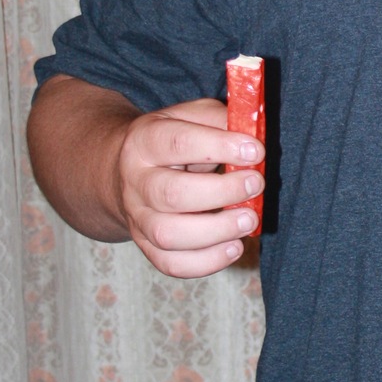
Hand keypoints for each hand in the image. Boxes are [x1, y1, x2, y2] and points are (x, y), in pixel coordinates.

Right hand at [114, 97, 265, 277]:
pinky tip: (234, 246)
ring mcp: (138, 218)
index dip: (219, 147)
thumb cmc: (173, 141)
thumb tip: (250, 140)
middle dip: (221, 192)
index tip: (255, 151)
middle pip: (171, 194)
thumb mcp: (191, 117)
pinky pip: (173, 264)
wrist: (126, 172)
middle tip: (255, 184)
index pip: (178, 143)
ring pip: (168, 235)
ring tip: (248, 219)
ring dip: (216, 231)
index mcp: (144, 141)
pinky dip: (207, 261)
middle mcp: (136, 182)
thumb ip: (220, 121)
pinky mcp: (147, 246)